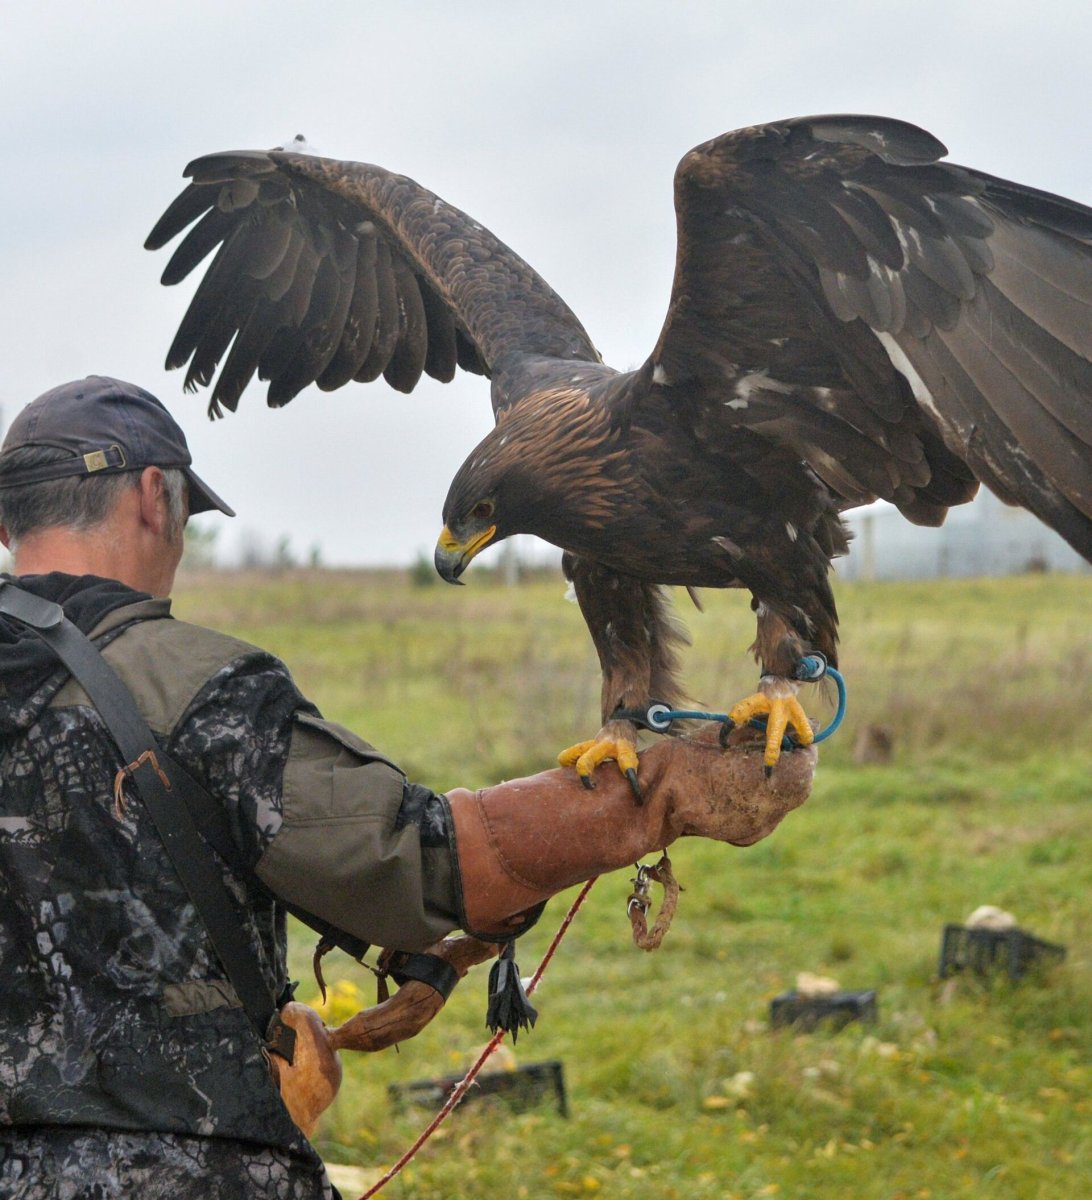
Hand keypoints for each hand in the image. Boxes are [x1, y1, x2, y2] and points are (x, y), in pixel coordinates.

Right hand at [646, 722, 815, 845]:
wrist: (651, 803)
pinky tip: (732, 786)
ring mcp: (760, 826)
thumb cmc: (685, 759)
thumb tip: (797, 720)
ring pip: (782, 798)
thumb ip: (762, 727)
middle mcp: (773, 808)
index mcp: (772, 778)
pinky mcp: (747, 836)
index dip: (799, 741)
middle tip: (767, 743)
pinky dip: (757, 797)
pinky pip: (765, 811)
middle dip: (787, 761)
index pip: (806, 757)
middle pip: (798, 781)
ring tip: (743, 764)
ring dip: (771, 779)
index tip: (786, 730)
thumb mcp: (724, 734)